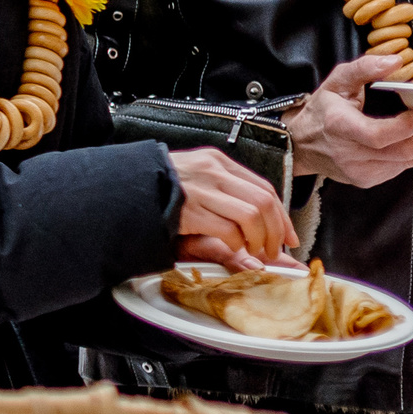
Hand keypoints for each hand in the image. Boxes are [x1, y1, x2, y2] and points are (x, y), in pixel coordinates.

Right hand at [167, 147, 297, 271]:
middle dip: (276, 231)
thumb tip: (261, 224)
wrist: (125, 191)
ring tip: (256, 252)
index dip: (282, 215)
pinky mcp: (190, 209)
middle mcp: (212, 171)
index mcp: (217, 161)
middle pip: (263, 201)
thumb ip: (227, 198)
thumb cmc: (160, 191)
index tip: (288, 234)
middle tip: (275, 249)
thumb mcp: (197, 183)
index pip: (263, 187)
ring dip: (260, 239)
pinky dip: (236, 243)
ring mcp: (201, 189)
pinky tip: (232, 248)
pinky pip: (228, 229)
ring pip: (251, 215)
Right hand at [287, 52, 412, 185]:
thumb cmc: (321, 111)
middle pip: (404, 151)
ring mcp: (357, 171)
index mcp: (339, 126)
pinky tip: (407, 139)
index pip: (380, 135)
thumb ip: (365, 68)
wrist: (299, 144)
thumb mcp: (337, 81)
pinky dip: (412, 152)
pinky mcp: (365, 180)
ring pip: (408, 161)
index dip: (408, 124)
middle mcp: (348, 154)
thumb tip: (395, 62)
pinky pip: (401, 169)